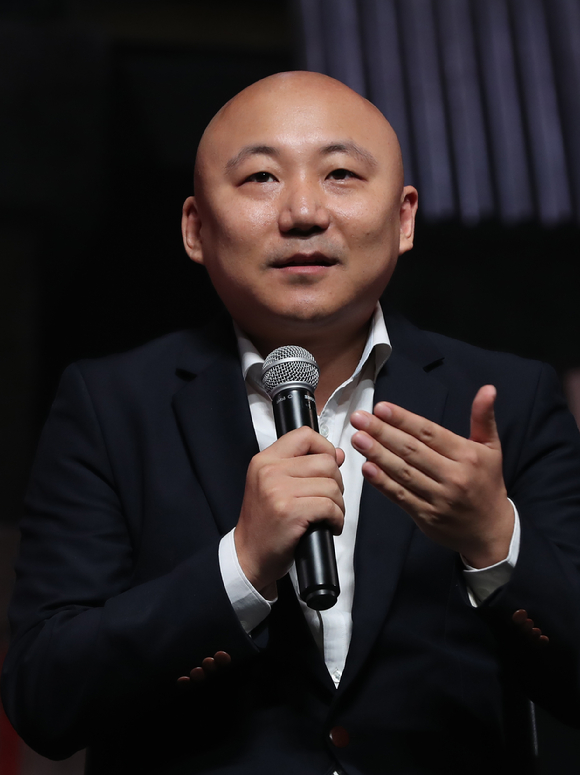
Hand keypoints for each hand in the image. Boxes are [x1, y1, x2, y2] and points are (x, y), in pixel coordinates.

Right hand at [235, 426, 344, 595]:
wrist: (249, 556)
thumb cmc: (265, 522)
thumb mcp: (275, 485)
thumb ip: (304, 466)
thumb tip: (338, 454)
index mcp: (265, 460)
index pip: (305, 434)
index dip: (324, 448)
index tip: (326, 467)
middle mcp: (269, 471)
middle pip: (325, 462)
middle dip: (336, 482)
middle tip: (328, 499)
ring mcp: (278, 491)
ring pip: (331, 486)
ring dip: (338, 504)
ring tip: (328, 516)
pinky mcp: (290, 512)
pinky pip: (330, 506)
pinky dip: (337, 519)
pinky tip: (329, 526)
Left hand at [350, 385, 513, 566]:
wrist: (490, 530)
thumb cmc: (486, 482)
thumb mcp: (491, 448)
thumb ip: (483, 418)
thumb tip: (488, 389)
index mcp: (467, 456)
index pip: (430, 433)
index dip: (404, 420)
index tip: (381, 408)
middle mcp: (453, 476)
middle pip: (412, 451)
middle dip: (383, 433)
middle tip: (360, 419)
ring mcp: (438, 498)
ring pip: (404, 473)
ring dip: (378, 455)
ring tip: (358, 438)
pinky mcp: (426, 516)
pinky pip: (401, 497)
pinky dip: (382, 483)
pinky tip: (366, 469)